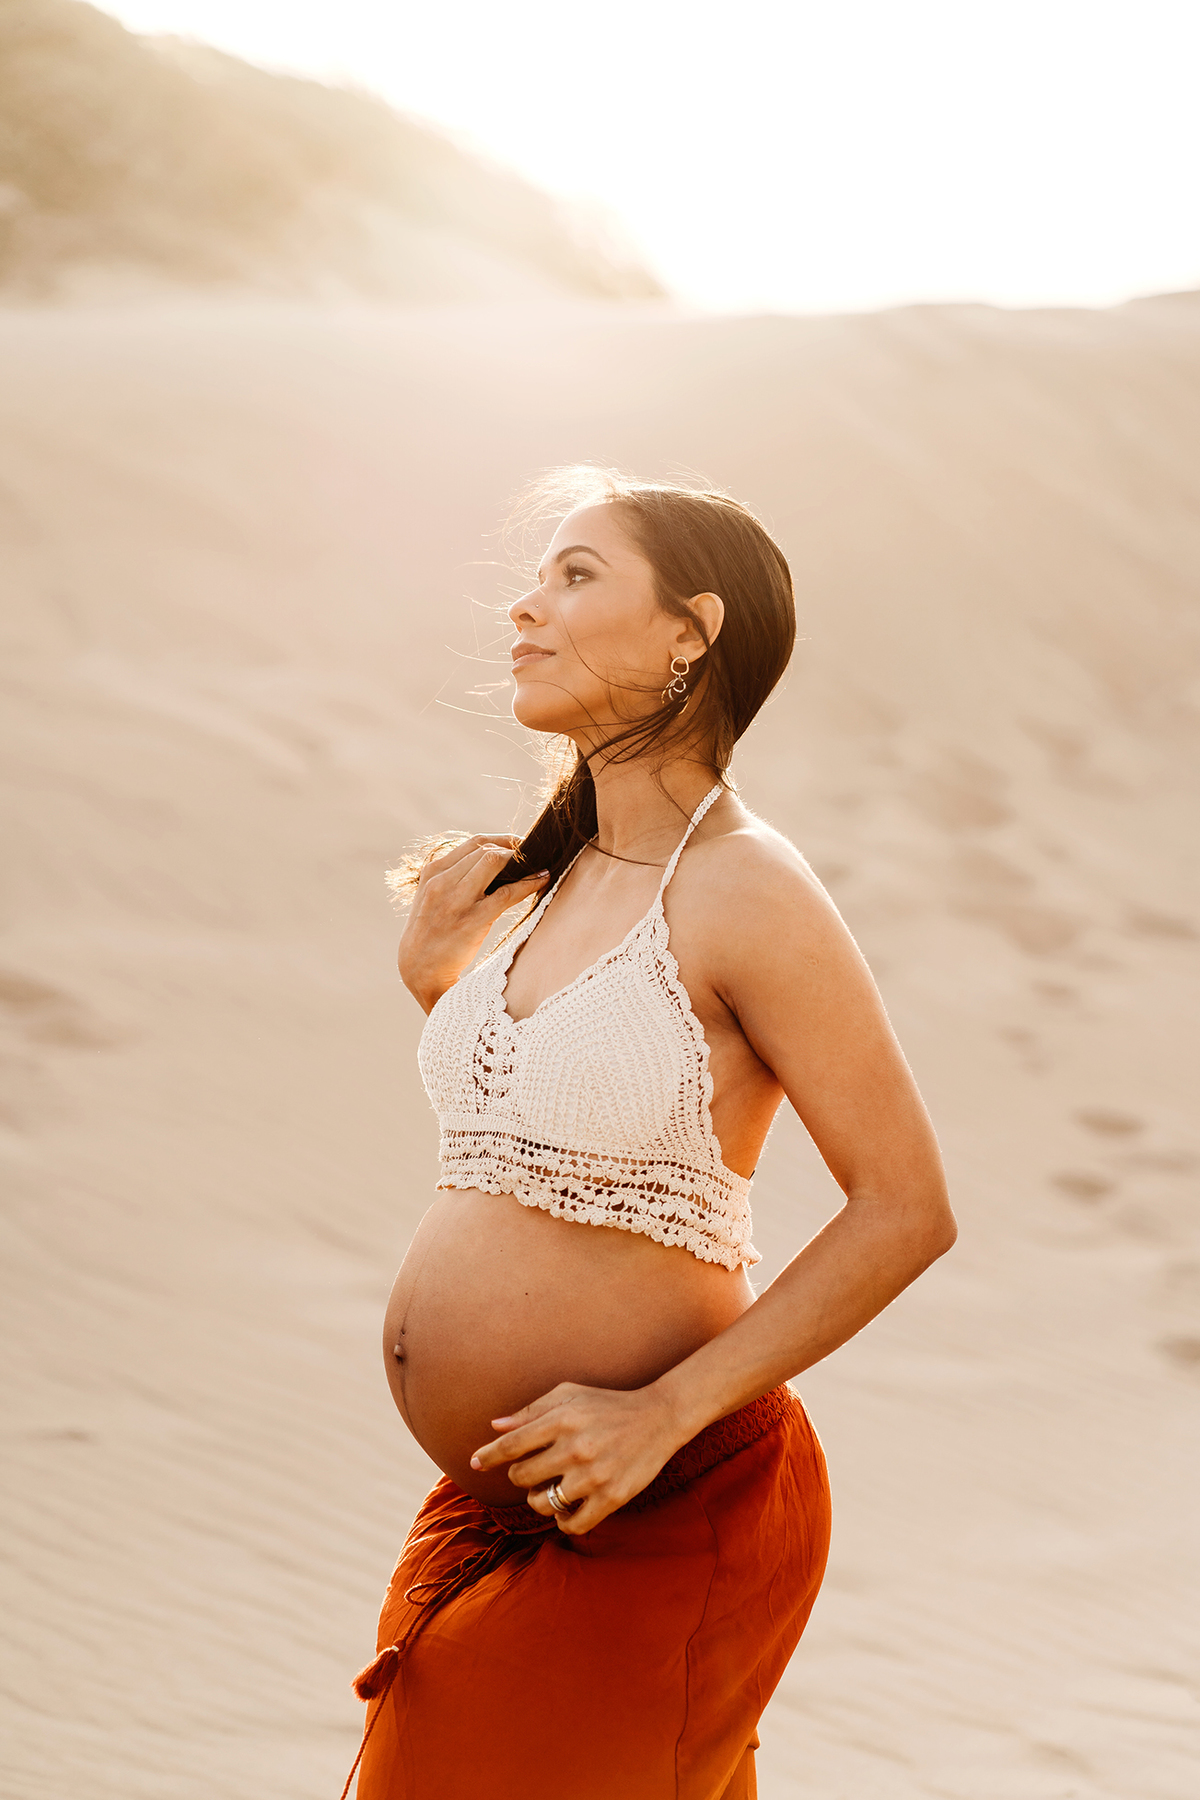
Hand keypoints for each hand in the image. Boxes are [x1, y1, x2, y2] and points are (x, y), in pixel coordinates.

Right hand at [398, 836, 548, 1012]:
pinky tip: (542, 879)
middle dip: (515, 848)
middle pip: (485, 849)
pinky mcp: (472, 920)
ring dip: (522, 861)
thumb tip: (493, 861)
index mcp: (433, 872)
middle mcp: (442, 881)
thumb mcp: (432, 897)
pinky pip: (507, 893)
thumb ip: (454, 877)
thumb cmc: (430, 932)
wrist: (418, 969)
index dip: (503, 840)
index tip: (519, 844)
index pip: (474, 843)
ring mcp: (457, 900)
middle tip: (535, 854)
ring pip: (494, 862)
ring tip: (539, 864)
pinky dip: (529, 883)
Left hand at [469, 1381, 685, 1534]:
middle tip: (531, 1471)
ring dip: (538, 1499)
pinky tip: (565, 1511)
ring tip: (549, 1489)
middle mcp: (575, 1448)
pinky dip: (562, 1521)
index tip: (474, 1463)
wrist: (659, 1417)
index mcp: (562, 1419)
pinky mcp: (611, 1497)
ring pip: (543, 1503)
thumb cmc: (607, 1404)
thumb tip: (495, 1426)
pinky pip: (572, 1524)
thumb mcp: (569, 1395)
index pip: (511, 1445)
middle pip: (521, 1477)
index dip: (487, 1456)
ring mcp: (593, 1476)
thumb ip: (531, 1411)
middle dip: (520, 1476)